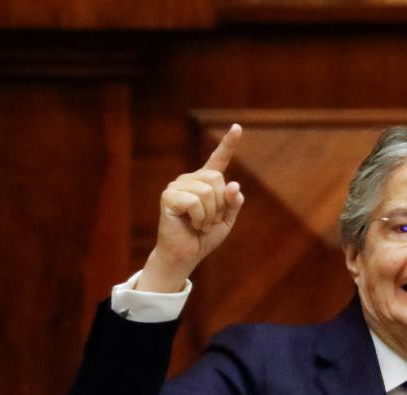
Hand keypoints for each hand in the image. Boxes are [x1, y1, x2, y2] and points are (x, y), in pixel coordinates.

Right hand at [139, 124, 244, 291]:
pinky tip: (192, 224)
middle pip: (218, 180)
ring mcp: (177, 186)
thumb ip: (233, 203)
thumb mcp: (226, 220)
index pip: (218, 160)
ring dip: (210, 214)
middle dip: (220, 205)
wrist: (185, 255)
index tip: (238, 127)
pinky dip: (200, 217)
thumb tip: (234, 185)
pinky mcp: (168, 196)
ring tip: (200, 223)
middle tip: (208, 220)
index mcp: (205, 183)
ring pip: (208, 191)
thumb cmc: (204, 237)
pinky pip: (196, 201)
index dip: (228, 144)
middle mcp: (190, 179)